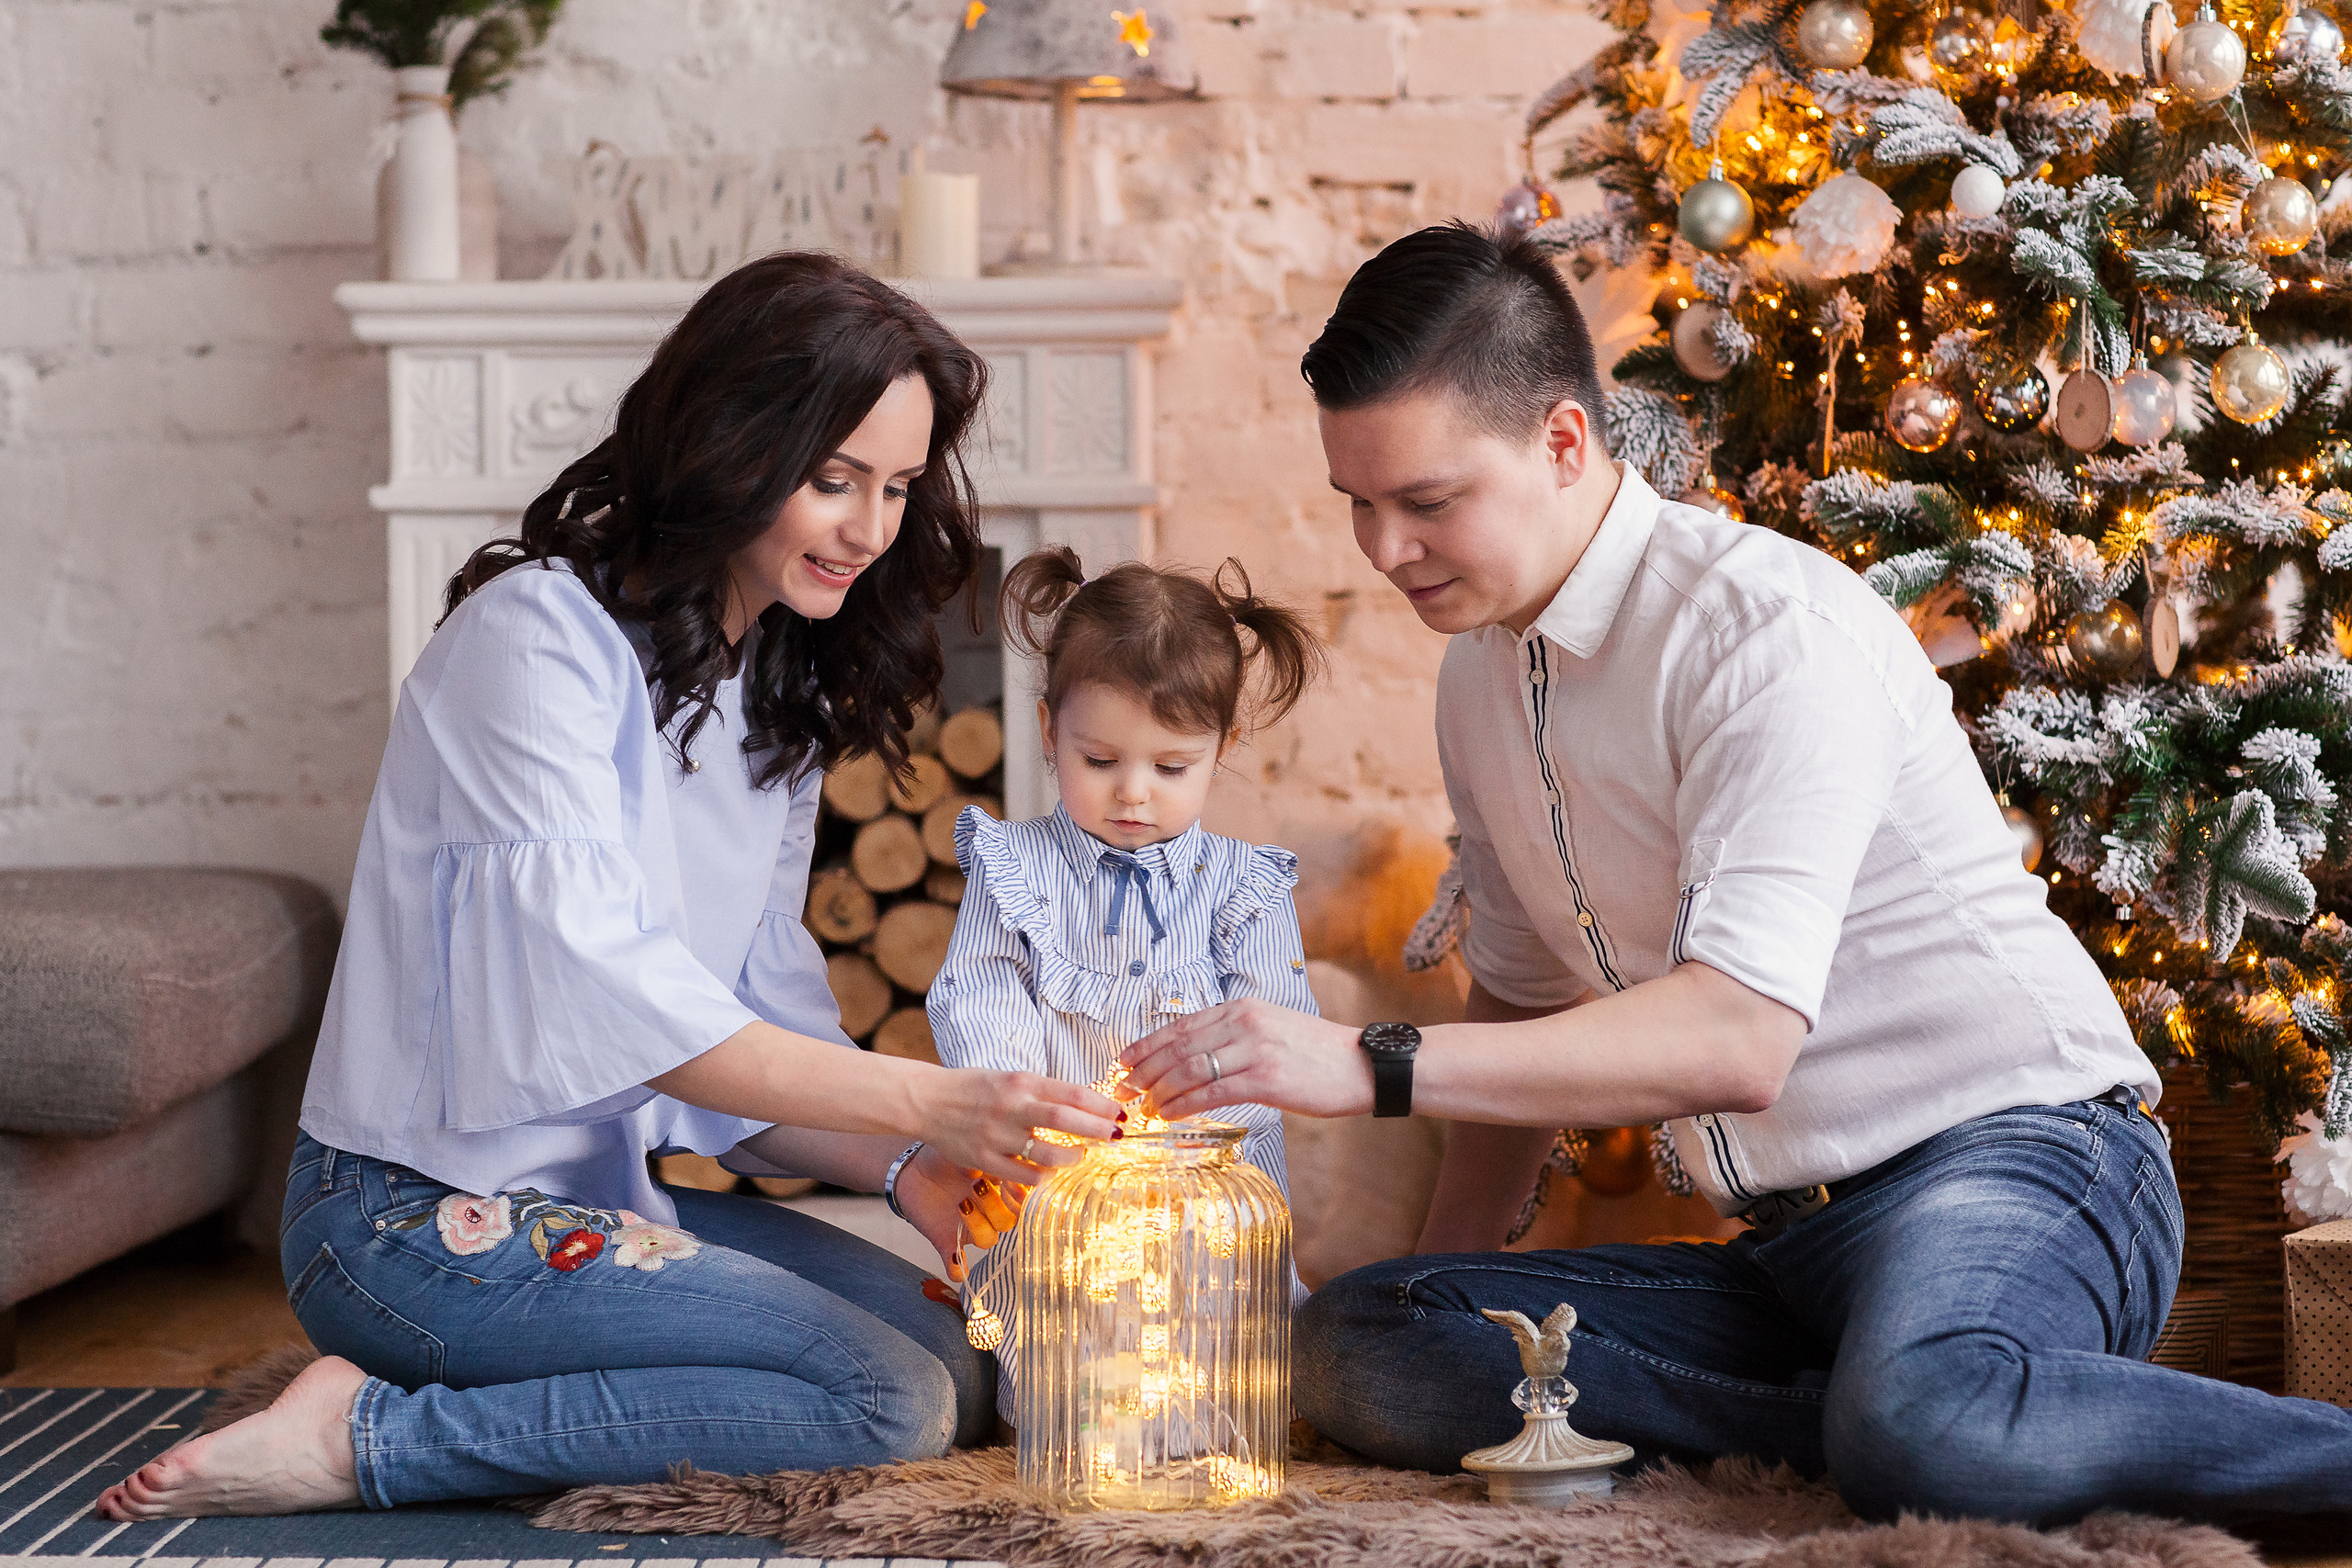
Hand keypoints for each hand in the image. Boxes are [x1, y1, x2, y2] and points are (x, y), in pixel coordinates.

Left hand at [894, 1146, 1029, 1279]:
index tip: (1009, 1181)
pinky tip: (956, 1262)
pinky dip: (958, 1267)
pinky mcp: (947, 1241)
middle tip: (978, 1185)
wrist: (911, 1169)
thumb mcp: (964, 1151)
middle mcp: (989, 1213)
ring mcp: (969, 1229)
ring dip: (978, 1225)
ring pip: (987, 1240)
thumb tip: (998, 1160)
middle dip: (996, 1205)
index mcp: (1000, 1190)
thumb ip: (983, 1158)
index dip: (1019, 1195)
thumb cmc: (943, 1156)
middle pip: (1008, 1221)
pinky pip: (957, 1266)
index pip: (1021, 1201)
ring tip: (962, 1203)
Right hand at [908, 1067, 1122, 1184]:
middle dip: (1096, 1129)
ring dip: (1072, 1158)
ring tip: (1080, 1156)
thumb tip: (1084, 1105)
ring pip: (1046, 1154)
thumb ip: (1043, 1092)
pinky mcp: (984, 1159)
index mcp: (1021, 1082)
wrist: (928, 1100)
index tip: (1118, 1113)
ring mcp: (997, 1135)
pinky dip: (1043, 1176)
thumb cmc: (975, 1089)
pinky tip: (1050, 1171)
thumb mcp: (1011, 1079)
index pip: (1070, 1093)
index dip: (1100, 1105)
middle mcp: (1011, 1107)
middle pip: (1064, 1120)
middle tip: (1115, 1135)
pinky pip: (1024, 1175)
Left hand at [1119, 998, 1375, 1120]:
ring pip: (1189, 1069)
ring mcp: (1255, 1049)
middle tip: (1122, 1090)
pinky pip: (1211, 1091)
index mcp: (1242, 1008)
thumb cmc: (1318, 1055)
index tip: (1123, 1062)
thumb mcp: (1272, 1031)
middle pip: (1178, 1047)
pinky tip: (1169, 1115)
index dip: (1146, 1046)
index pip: (1180, 1026)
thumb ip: (1235, 1038)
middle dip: (1143, 1070)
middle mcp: (1244, 1022)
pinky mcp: (1266, 1078)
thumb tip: (1194, 1058)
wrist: (1363, 1065)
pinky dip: (1183, 1104)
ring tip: (1143, 1107)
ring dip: (1159, 1090)